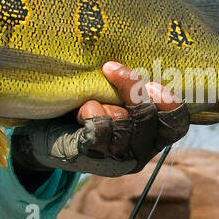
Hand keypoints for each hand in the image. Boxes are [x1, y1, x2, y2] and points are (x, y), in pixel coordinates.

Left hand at [12, 61, 189, 176]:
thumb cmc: (81, 104)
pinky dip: (92, 118)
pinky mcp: (91, 160)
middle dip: (133, 93)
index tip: (153, 83)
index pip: (177, 123)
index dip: (171, 104)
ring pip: (126, 130)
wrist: (41, 132)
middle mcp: (140, 150)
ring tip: (88, 99)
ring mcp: (117, 159)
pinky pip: (99, 136)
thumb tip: (129, 57)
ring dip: (107, 108)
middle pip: (153, 123)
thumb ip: (127, 84)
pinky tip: (82, 110)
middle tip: (111, 68)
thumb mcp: (109, 90)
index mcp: (152, 132)